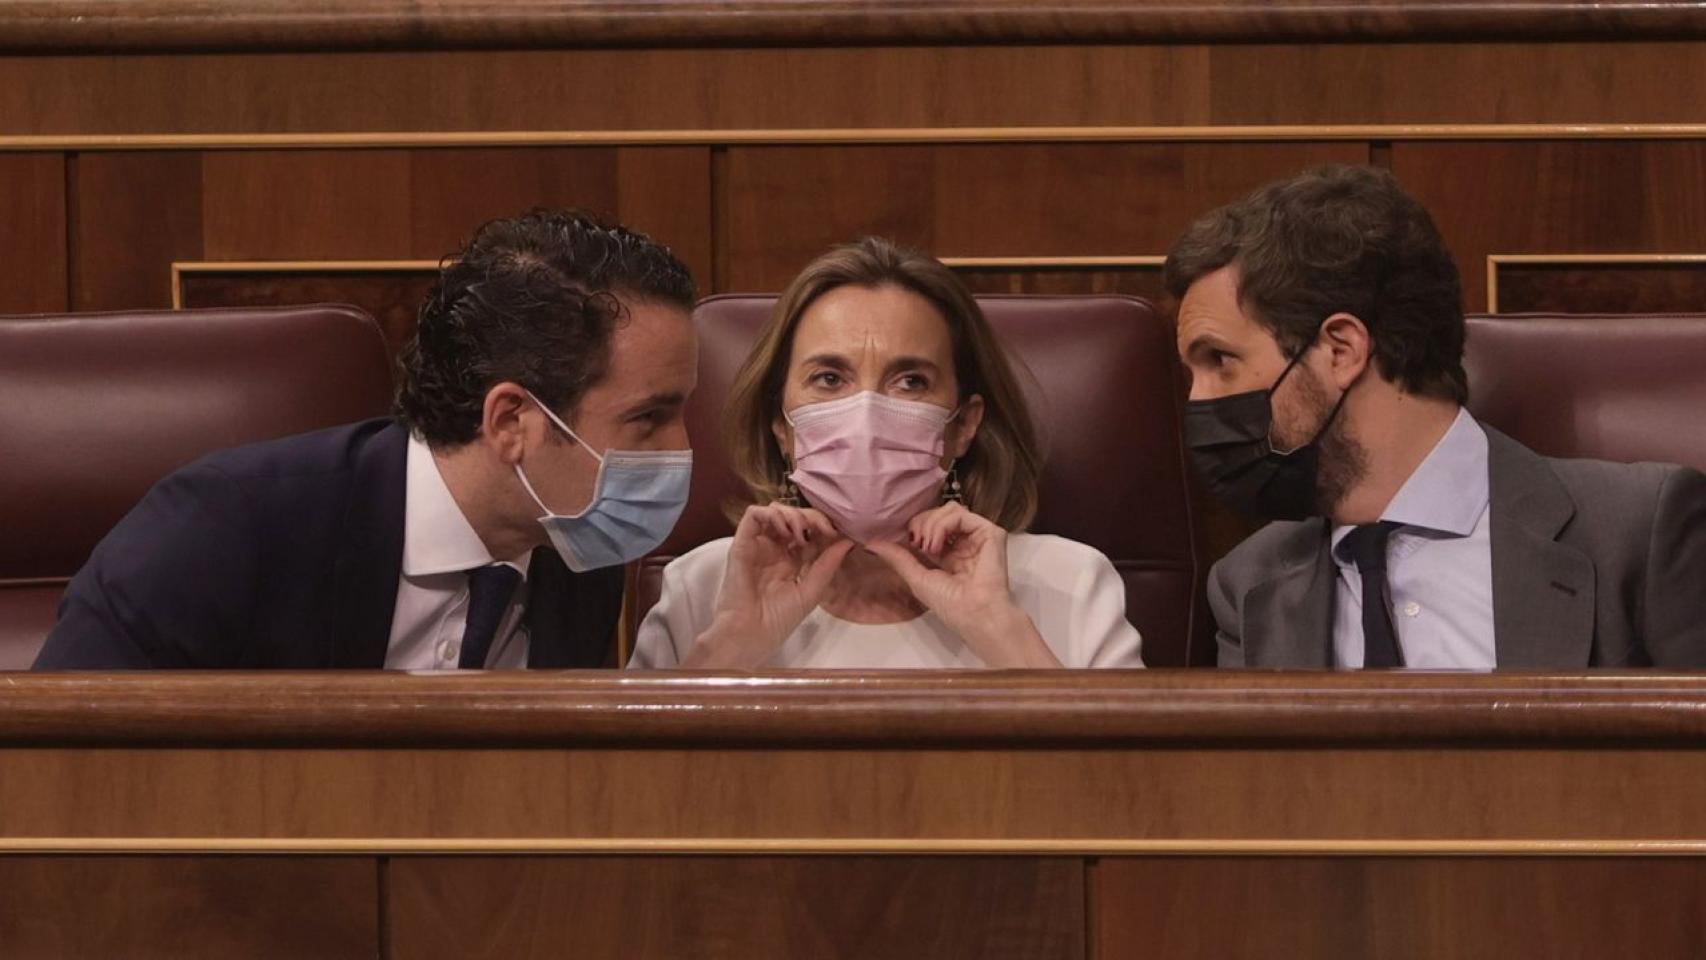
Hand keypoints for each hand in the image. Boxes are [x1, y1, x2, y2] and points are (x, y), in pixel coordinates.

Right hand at [682, 503, 854, 667]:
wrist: (751, 634)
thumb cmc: (778, 620)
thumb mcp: (811, 591)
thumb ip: (828, 565)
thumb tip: (848, 540)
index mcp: (790, 561)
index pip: (808, 532)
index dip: (823, 526)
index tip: (837, 533)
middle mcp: (774, 550)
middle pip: (793, 517)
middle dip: (812, 517)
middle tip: (824, 529)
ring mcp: (758, 545)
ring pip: (775, 511)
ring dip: (792, 513)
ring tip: (802, 531)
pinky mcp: (742, 543)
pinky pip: (753, 515)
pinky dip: (772, 514)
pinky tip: (786, 530)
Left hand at [863, 503, 1061, 667]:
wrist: (974, 615)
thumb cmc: (949, 604)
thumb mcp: (916, 578)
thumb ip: (898, 557)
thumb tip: (870, 544)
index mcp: (952, 552)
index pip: (932, 524)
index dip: (917, 526)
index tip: (909, 543)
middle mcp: (966, 541)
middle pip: (939, 512)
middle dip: (921, 523)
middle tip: (917, 544)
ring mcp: (978, 536)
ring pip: (949, 509)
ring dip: (930, 525)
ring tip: (928, 548)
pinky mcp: (990, 532)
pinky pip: (961, 514)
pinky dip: (942, 525)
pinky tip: (937, 545)